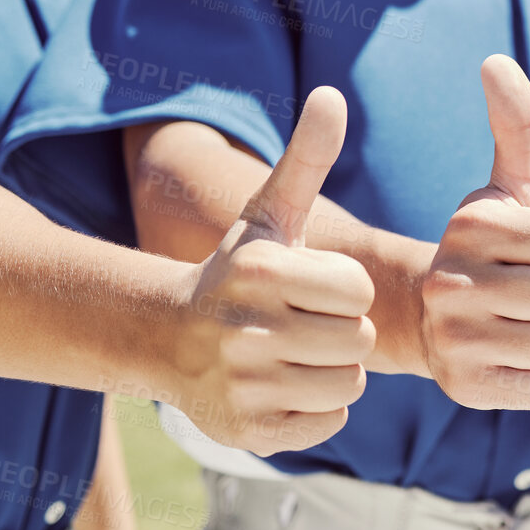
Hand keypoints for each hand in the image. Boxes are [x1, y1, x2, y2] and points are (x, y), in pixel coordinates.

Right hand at [174, 86, 376, 454]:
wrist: (170, 340)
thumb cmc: (239, 270)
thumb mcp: (268, 211)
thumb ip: (305, 155)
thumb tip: (331, 95)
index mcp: (261, 273)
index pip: (357, 290)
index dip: (343, 289)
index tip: (309, 286)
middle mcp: (246, 332)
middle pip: (359, 341)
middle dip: (342, 331)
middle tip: (303, 323)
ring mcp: (244, 387)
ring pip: (348, 384)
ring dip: (333, 371)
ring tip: (294, 353)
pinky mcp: (249, 434)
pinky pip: (330, 424)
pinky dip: (318, 409)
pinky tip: (283, 387)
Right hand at [421, 55, 529, 410]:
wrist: (433, 320)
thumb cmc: (493, 247)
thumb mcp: (507, 184)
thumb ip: (514, 122)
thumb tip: (494, 61)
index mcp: (470, 225)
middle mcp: (451, 282)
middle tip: (528, 295)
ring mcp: (453, 341)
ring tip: (521, 326)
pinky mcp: (464, 391)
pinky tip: (512, 360)